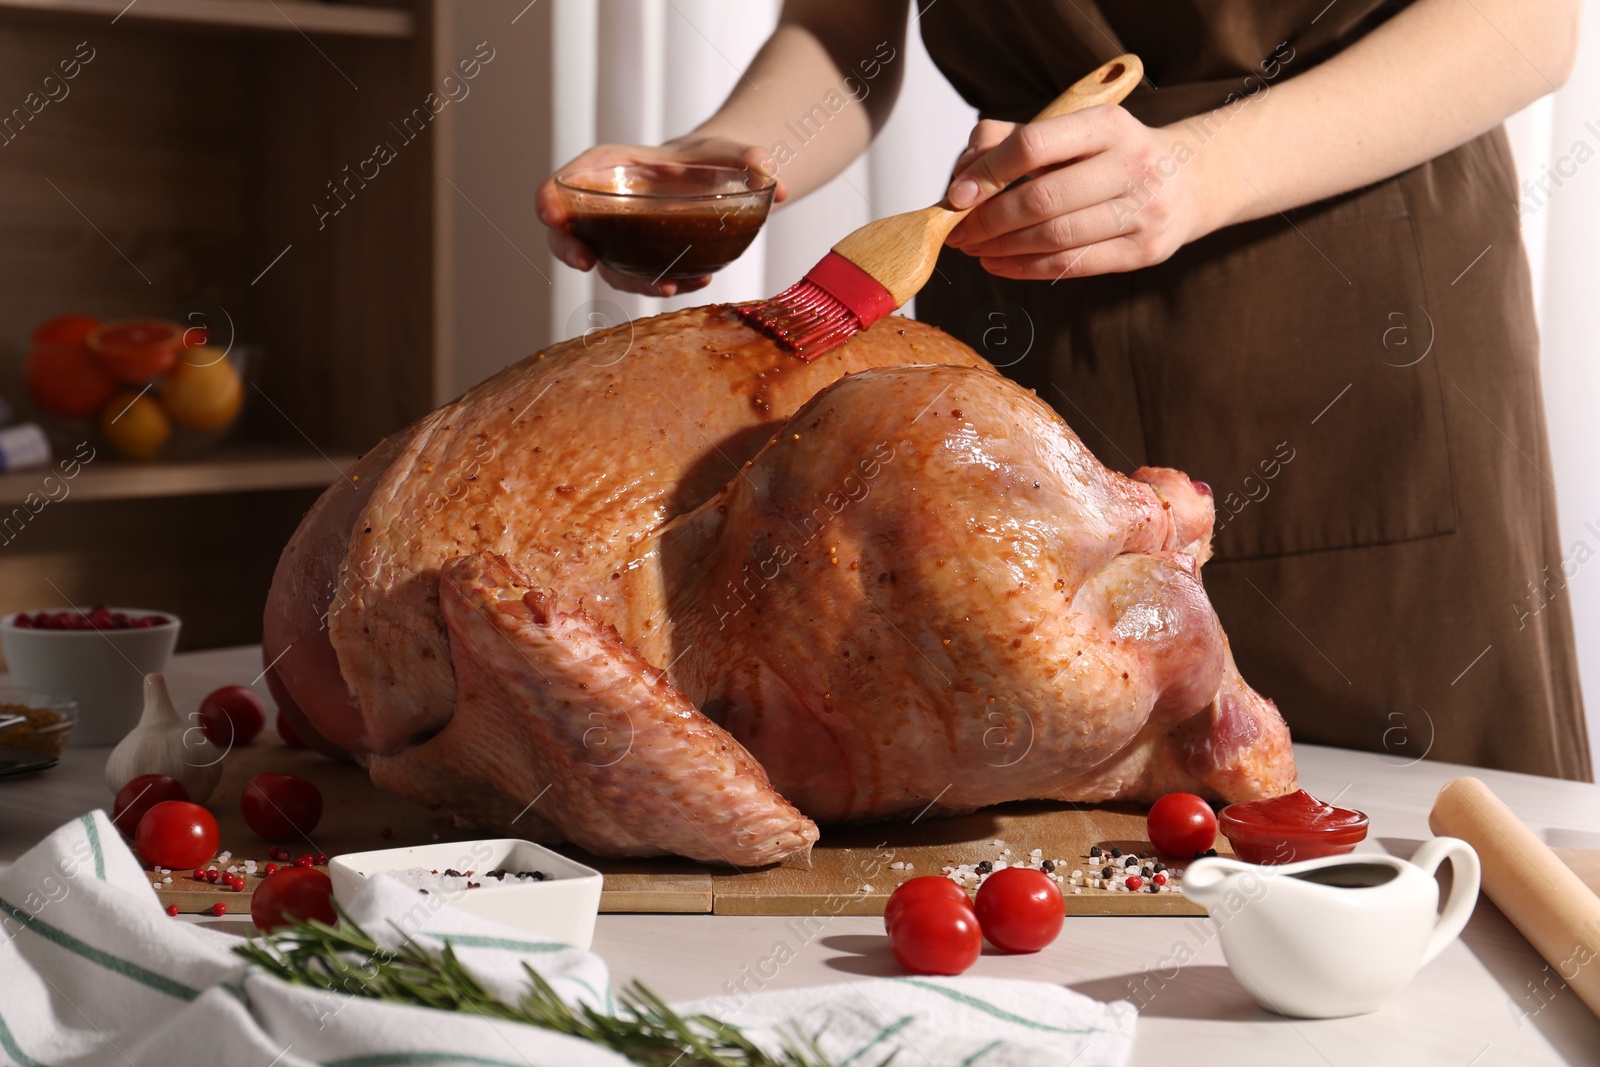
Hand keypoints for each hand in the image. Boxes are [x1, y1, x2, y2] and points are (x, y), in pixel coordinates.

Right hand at [536, 137, 786, 296]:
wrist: (720, 181)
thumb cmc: (710, 159)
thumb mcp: (728, 151)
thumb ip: (749, 158)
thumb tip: (776, 179)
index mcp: (612, 167)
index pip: (568, 180)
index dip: (551, 197)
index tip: (550, 213)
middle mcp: (607, 204)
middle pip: (567, 229)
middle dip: (568, 248)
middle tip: (587, 263)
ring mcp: (619, 237)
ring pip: (605, 264)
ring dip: (630, 280)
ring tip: (670, 284)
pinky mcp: (639, 261)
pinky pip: (639, 279)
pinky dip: (660, 285)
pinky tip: (694, 282)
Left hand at [943, 106, 1213, 279]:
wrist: (1190, 180)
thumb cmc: (1115, 154)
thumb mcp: (1074, 130)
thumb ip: (1013, 139)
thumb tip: (963, 174)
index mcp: (1108, 124)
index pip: (1034, 144)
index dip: (988, 172)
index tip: (957, 194)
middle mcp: (1131, 164)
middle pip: (1041, 198)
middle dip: (988, 219)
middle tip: (959, 230)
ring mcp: (1143, 211)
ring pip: (1054, 237)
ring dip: (1002, 247)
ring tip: (974, 248)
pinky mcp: (1143, 251)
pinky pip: (1071, 265)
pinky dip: (1025, 268)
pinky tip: (999, 263)